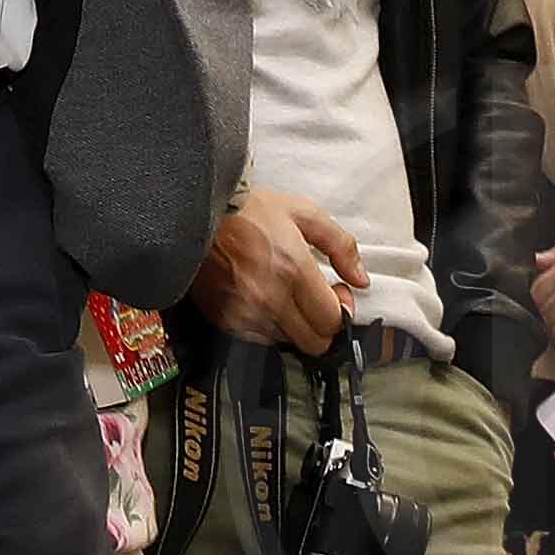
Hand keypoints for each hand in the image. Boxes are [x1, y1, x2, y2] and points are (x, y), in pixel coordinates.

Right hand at [193, 188, 364, 354]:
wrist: (195, 214)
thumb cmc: (246, 211)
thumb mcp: (303, 213)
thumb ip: (340, 245)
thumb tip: (360, 277)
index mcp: (293, 269)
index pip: (331, 320)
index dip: (341, 310)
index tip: (337, 294)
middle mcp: (269, 297)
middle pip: (313, 343)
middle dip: (322, 326)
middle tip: (317, 301)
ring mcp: (245, 312)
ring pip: (287, 343)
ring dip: (295, 326)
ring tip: (287, 295)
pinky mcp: (225, 320)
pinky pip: (259, 339)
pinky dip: (268, 326)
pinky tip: (264, 299)